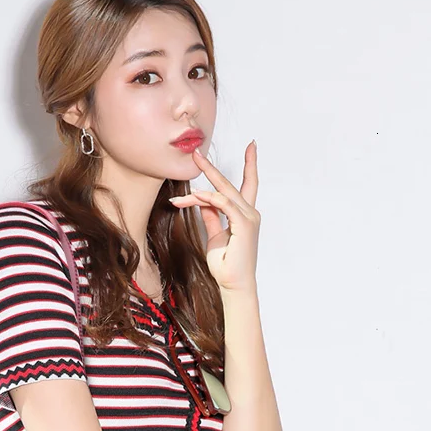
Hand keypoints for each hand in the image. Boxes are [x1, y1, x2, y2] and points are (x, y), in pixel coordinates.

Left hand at [169, 141, 259, 293]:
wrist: (234, 284)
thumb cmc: (226, 265)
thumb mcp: (215, 236)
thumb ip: (211, 217)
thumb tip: (203, 202)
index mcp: (245, 215)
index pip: (248, 184)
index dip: (250, 165)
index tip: (251, 146)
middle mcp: (249, 213)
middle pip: (230, 184)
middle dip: (211, 168)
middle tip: (197, 153)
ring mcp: (248, 217)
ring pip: (222, 193)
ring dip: (198, 189)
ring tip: (179, 192)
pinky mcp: (244, 224)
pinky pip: (222, 203)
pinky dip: (207, 198)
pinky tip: (192, 197)